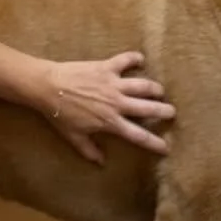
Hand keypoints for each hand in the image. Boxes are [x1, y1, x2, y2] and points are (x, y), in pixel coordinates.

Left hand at [38, 53, 174, 162]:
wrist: (48, 87)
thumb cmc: (59, 114)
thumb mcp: (73, 136)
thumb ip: (89, 150)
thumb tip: (101, 162)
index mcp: (110, 122)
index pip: (138, 135)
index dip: (154, 143)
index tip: (166, 147)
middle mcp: (117, 103)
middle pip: (148, 108)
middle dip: (164, 111)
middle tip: (172, 113)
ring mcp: (114, 84)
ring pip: (143, 85)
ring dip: (154, 88)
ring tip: (160, 91)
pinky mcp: (107, 67)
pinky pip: (125, 60)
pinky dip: (134, 58)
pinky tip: (140, 59)